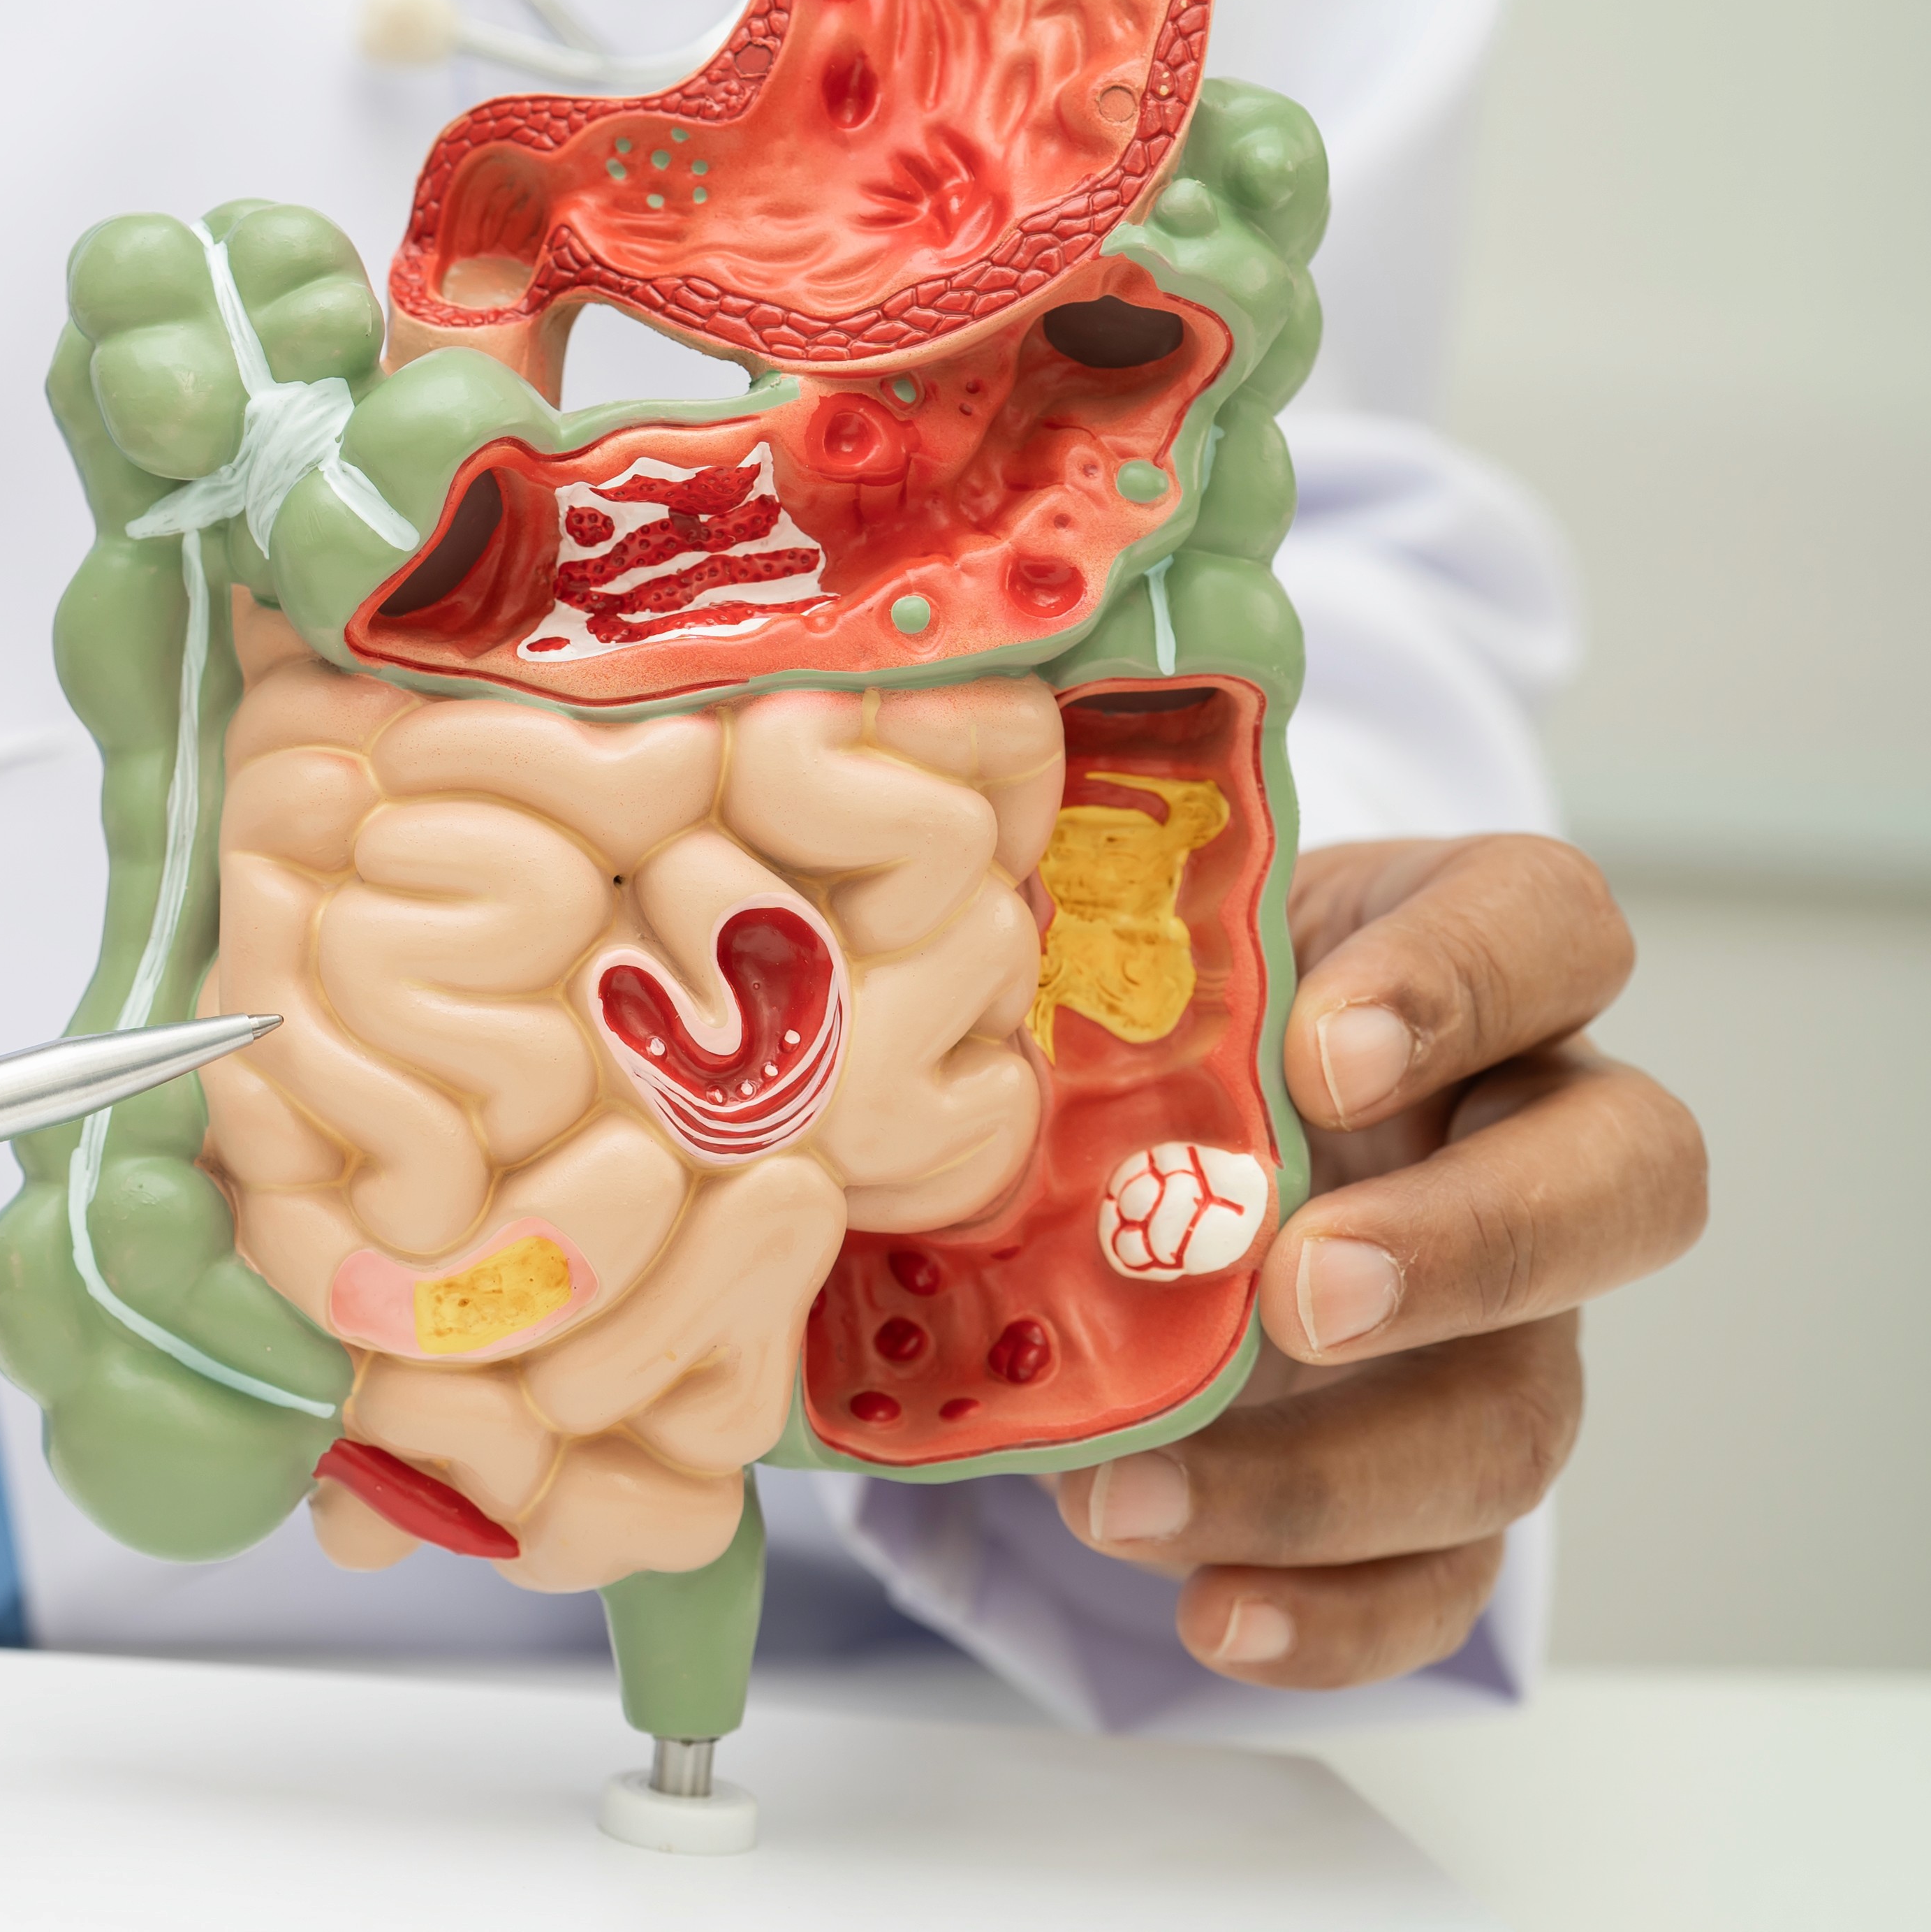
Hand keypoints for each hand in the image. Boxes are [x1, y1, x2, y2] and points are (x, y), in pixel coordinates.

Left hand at [1048, 835, 1704, 1685]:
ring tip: (1134, 1498)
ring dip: (1336, 1478)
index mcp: (1445, 952)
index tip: (1316, 1052)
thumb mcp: (1098, 931)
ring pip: (1524, 1414)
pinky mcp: (1433, 1459)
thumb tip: (909, 974)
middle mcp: (1515, 1128)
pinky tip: (1208, 1612)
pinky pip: (1447, 1568)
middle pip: (1627, 1175)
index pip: (1546, 926)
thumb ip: (1063, 928)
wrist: (1086, 1121)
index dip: (1466, 982)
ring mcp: (1500, 1315)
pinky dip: (1334, 1612)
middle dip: (1473, 1247)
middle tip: (1297, 1294)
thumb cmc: (1115, 992)